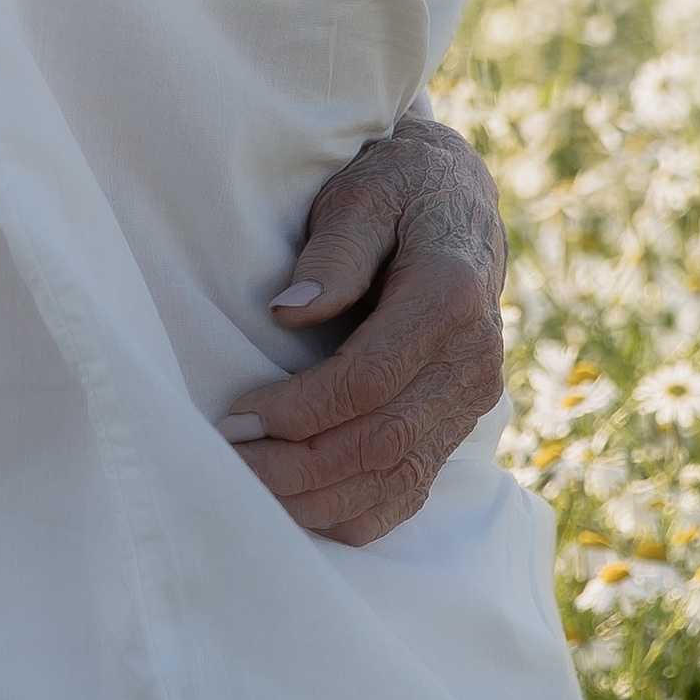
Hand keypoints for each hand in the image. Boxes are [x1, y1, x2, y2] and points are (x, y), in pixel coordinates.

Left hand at [218, 114, 506, 545]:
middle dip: (297, 465)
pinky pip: (412, 488)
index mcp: (450, 297)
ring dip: (319, 499)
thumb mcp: (363, 194)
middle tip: (225, 466)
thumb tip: (288, 312)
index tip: (236, 416)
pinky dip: (355, 511)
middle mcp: (474, 361)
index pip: (371, 377)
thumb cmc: (397, 188)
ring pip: (397, 477)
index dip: (301, 408)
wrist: (459, 201)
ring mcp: (473, 401)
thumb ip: (335, 251)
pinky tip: (298, 508)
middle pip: (382, 440)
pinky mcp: (459, 424)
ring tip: (246, 492)